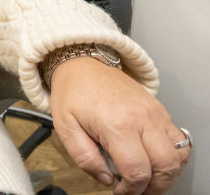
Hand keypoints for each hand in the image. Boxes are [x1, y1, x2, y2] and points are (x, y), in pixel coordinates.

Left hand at [49, 57, 189, 193]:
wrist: (82, 63)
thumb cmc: (73, 92)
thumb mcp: (65, 126)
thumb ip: (84, 158)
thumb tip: (107, 179)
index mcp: (115, 123)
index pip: (137, 170)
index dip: (132, 189)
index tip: (121, 191)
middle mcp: (140, 117)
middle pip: (164, 166)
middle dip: (153, 186)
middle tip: (137, 188)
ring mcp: (154, 112)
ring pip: (177, 156)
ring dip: (167, 174)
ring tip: (147, 176)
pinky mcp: (160, 109)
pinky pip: (180, 140)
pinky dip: (175, 156)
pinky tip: (156, 159)